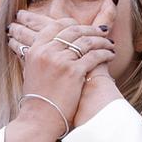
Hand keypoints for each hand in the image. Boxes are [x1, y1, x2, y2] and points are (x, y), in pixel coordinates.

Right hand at [5, 0, 116, 133]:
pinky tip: (110, 55)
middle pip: (74, 31)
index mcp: (35, 49)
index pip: (56, 26)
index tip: (84, 27)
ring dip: (102, 41)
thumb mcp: (31, 70)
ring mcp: (60, 60)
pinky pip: (95, 56)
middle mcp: (47, 51)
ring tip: (110, 44)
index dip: (73, 24)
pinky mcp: (74, 71)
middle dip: (92, 30)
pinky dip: (105, 53)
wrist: (40, 117)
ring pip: (87, 41)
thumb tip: (53, 45)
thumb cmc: (38, 98)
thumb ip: (41, 55)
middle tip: (103, 32)